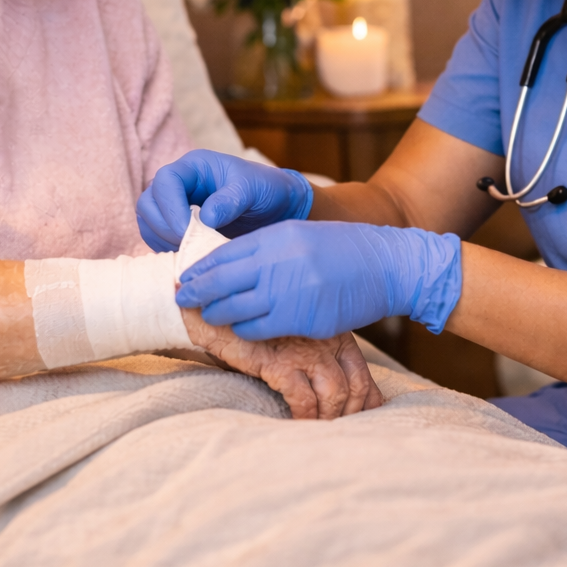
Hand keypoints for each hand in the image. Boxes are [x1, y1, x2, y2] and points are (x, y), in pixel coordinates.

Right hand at [137, 151, 312, 251]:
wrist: (274, 208)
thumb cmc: (265, 190)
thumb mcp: (253, 190)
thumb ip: (232, 200)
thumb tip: (206, 217)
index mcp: (194, 166)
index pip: (165, 181)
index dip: (171, 207)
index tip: (189, 230)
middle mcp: (179, 183)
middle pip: (148, 202)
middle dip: (164, 227)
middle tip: (189, 244)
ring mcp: (173, 204)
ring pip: (147, 221)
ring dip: (162, 240)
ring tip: (190, 251)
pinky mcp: (174, 224)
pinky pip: (155, 237)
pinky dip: (166, 248)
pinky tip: (189, 255)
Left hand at [177, 220, 462, 341]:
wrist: (385, 266)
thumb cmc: (342, 249)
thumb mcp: (300, 236)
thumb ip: (265, 247)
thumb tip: (228, 262)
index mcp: (275, 237)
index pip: (223, 254)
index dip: (199, 268)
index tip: (184, 276)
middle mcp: (276, 263)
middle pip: (220, 281)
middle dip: (195, 293)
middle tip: (181, 300)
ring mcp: (287, 292)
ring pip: (233, 308)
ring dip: (216, 314)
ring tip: (207, 317)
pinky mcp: (300, 319)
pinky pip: (257, 329)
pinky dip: (244, 331)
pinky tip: (241, 330)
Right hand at [183, 308, 382, 417]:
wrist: (216, 308)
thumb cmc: (257, 324)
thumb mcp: (294, 333)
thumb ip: (316, 351)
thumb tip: (333, 386)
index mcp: (332, 332)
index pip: (362, 370)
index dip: (367, 399)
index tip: (363, 416)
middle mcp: (323, 340)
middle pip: (354, 385)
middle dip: (351, 413)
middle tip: (339, 429)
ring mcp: (302, 351)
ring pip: (334, 393)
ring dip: (330, 417)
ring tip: (319, 429)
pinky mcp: (278, 362)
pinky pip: (303, 399)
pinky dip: (304, 416)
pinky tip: (298, 423)